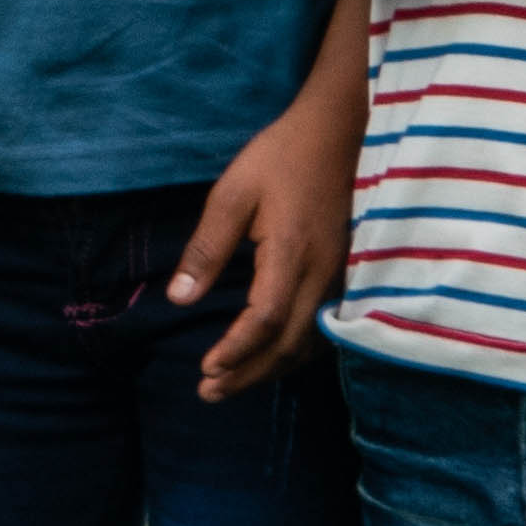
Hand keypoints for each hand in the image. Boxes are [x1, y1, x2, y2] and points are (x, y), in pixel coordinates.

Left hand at [175, 104, 349, 394]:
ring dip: (271, 368)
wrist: (339, 132)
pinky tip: (273, 357)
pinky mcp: (346, 273)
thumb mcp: (232, 194)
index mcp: (291, 254)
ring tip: (232, 383)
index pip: (266, 320)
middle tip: (208, 393)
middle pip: (289, 343)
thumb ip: (207, 247)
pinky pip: (324, 327)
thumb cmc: (281, 158)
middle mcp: (322, 274)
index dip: (237, 351)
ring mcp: (340, 276)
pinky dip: (295, 351)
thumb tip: (179, 297)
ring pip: (310, 341)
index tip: (206, 369)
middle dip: (248, 373)